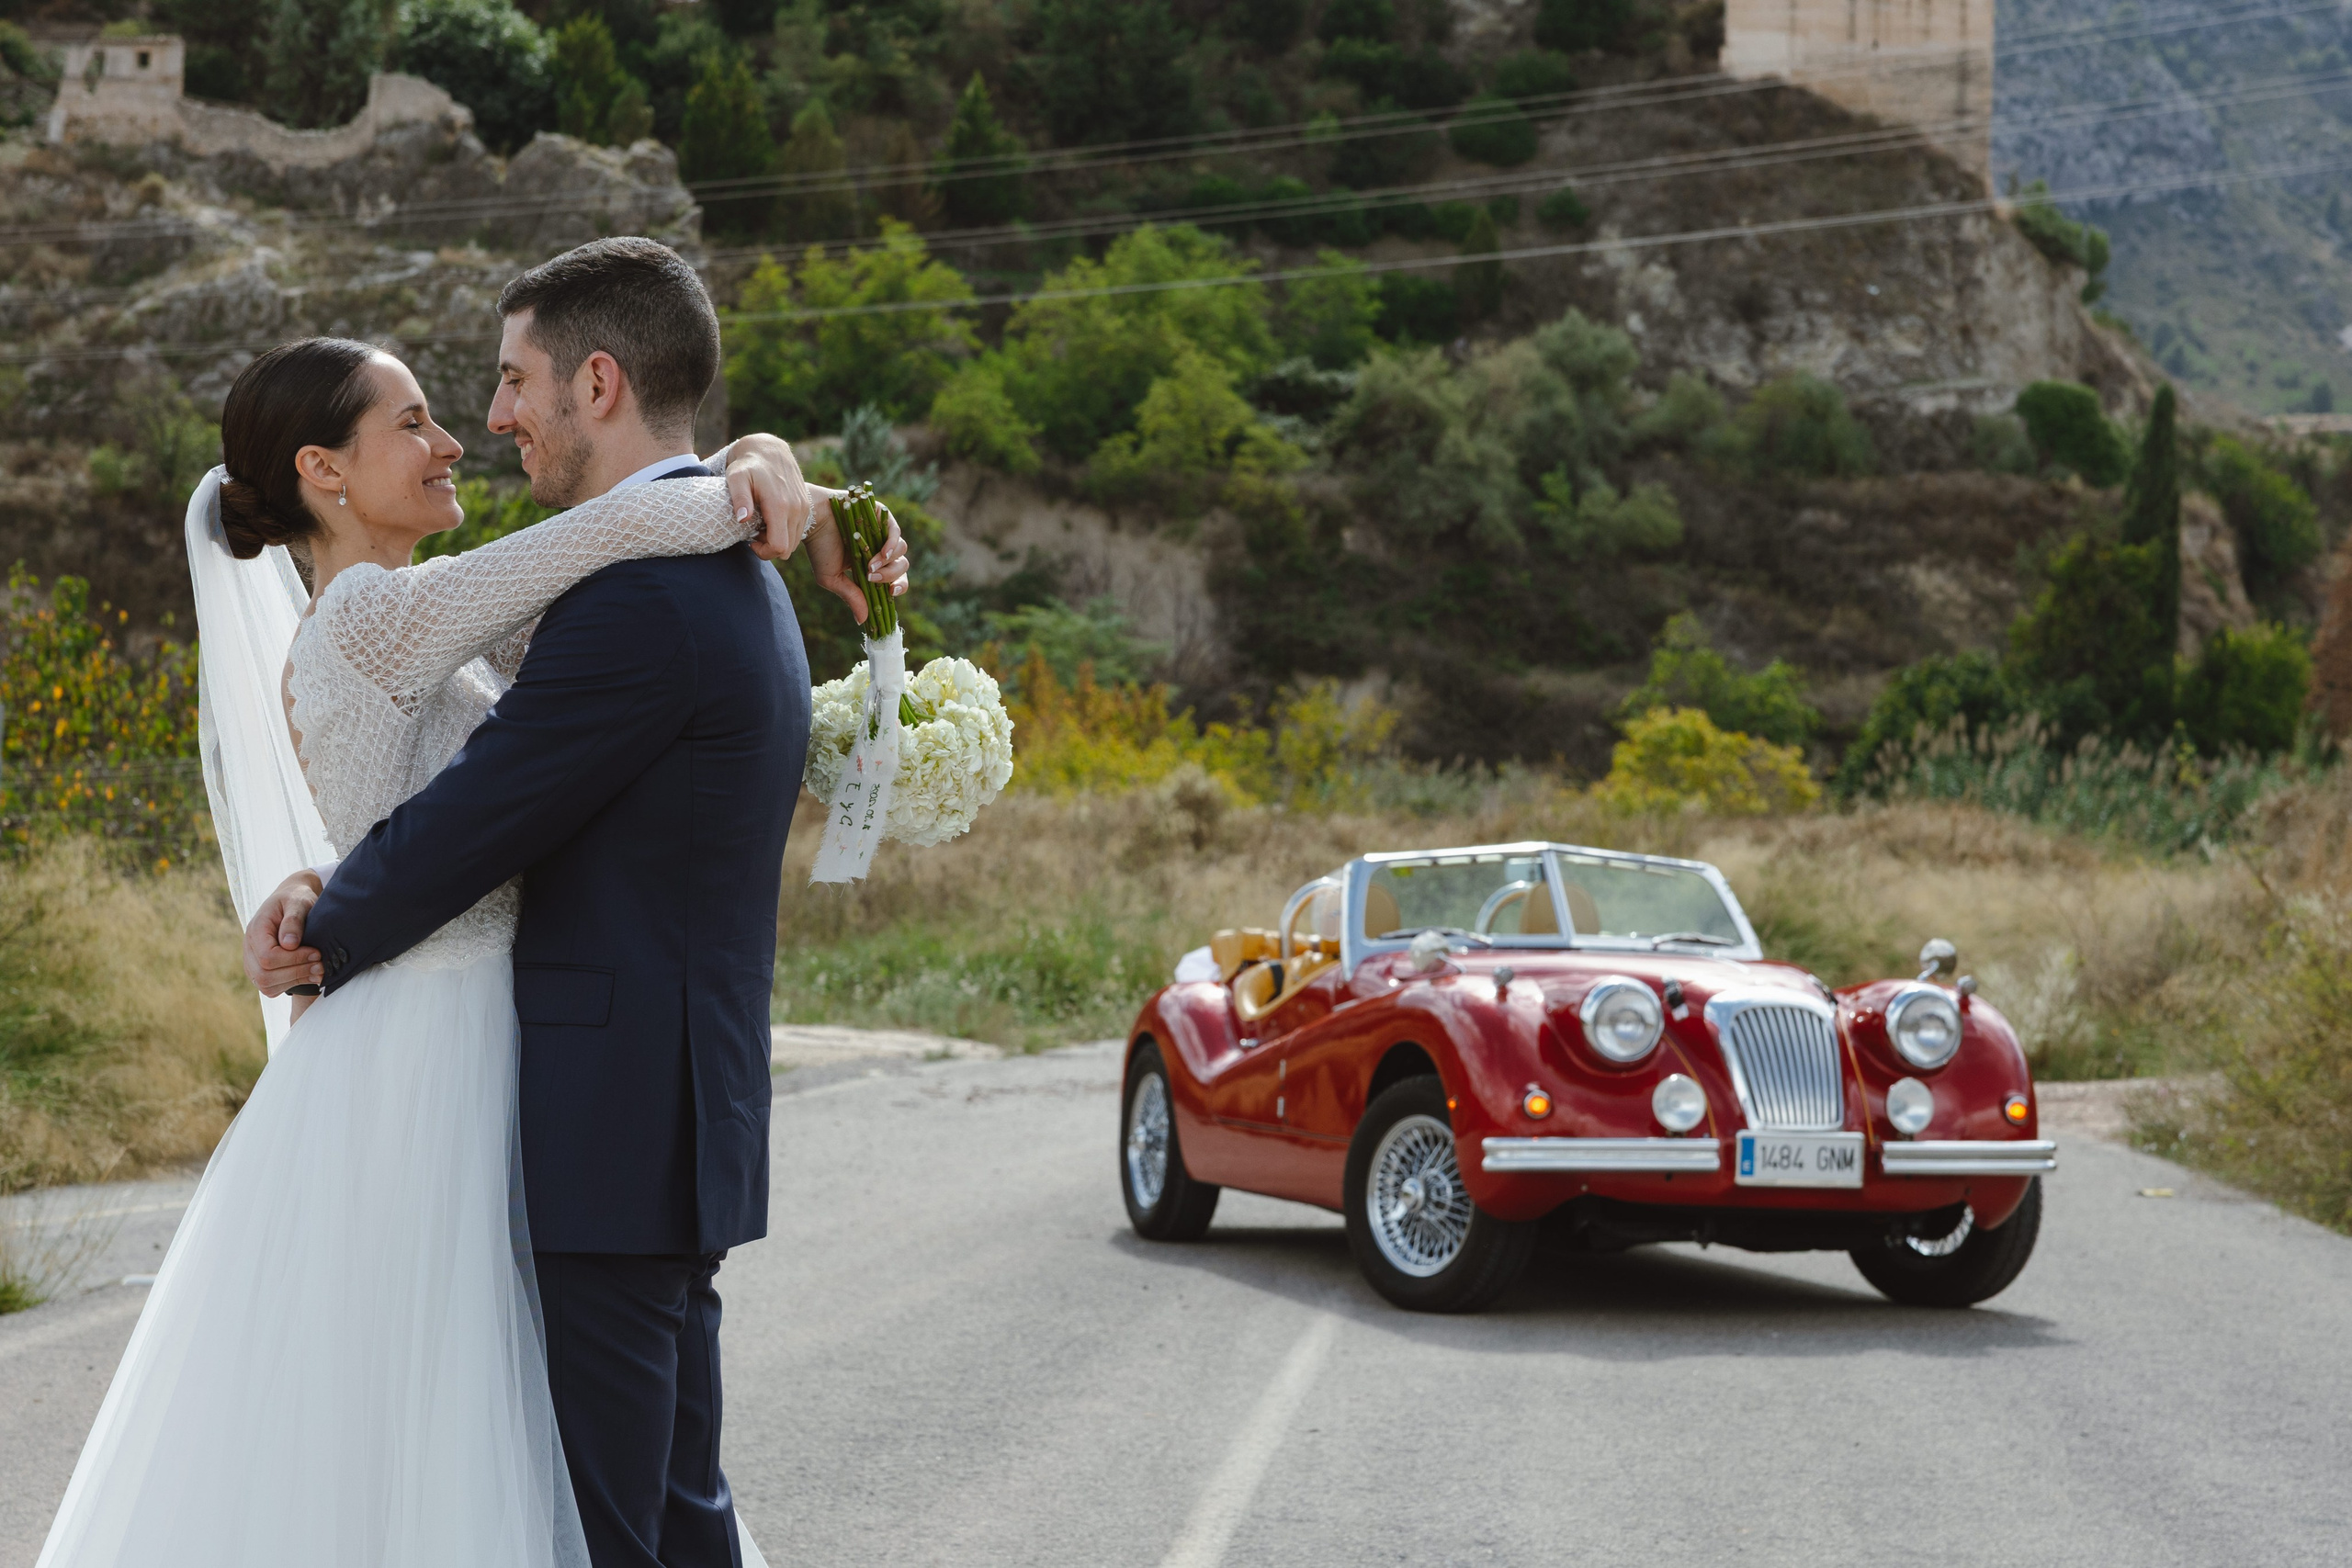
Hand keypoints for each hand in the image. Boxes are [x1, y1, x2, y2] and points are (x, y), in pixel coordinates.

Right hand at [244, 870, 323, 996]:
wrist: (291, 900)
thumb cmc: (296, 899)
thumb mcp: (298, 902)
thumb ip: (294, 920)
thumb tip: (289, 944)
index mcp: (255, 930)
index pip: (267, 957)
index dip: (293, 959)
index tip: (316, 952)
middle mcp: (249, 948)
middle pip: (265, 975)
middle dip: (296, 973)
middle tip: (321, 965)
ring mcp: (253, 961)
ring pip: (267, 985)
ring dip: (295, 981)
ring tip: (319, 971)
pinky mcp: (261, 970)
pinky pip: (271, 988)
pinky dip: (291, 985)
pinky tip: (309, 976)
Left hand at [720, 434, 814, 560]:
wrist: (769, 448)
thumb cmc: (748, 465)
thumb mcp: (736, 478)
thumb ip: (740, 498)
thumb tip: (742, 519)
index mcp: (780, 506)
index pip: (779, 547)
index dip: (764, 552)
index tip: (750, 541)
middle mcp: (797, 509)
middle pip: (788, 548)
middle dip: (769, 547)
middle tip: (754, 532)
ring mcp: (804, 508)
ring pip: (794, 541)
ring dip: (777, 539)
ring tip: (761, 524)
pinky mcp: (806, 506)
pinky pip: (798, 531)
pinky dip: (784, 531)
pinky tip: (771, 518)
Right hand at [803, 494, 910, 623]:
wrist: (810, 521)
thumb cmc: (818, 548)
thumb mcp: (832, 578)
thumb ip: (851, 596)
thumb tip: (863, 621)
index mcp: (872, 564)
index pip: (895, 579)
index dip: (899, 587)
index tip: (891, 592)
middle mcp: (881, 548)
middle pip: (901, 566)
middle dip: (889, 575)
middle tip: (871, 577)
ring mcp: (882, 531)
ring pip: (901, 550)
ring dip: (887, 562)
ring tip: (869, 564)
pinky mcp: (882, 515)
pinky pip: (895, 533)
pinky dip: (891, 545)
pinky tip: (882, 553)